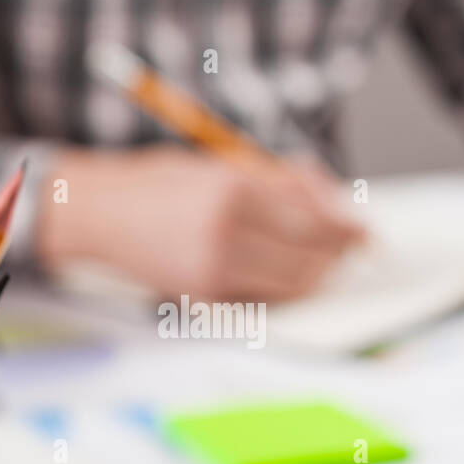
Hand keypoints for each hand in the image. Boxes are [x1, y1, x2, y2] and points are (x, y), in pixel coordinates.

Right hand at [37, 146, 364, 299]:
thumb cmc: (162, 184)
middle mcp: (224, 233)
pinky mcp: (202, 297)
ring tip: (323, 262)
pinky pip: (262, 297)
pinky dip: (283, 287)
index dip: (346, 229)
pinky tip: (286, 273)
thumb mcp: (223, 166)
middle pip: (308, 257)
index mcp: (233, 191)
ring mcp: (212, 271)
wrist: (98, 215)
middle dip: (336, 256)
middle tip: (351, 250)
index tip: (366, 232)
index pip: (312, 220)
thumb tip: (336, 201)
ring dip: (315, 276)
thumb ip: (280, 181)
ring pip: (290, 284)